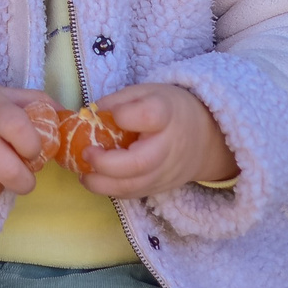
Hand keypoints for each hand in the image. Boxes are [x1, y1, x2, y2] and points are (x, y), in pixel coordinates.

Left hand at [79, 84, 238, 198]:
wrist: (203, 139)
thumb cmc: (169, 111)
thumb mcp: (148, 92)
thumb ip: (119, 100)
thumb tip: (91, 113)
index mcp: (167, 114)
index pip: (150, 116)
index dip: (125, 114)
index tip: (111, 113)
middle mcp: (168, 147)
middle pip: (139, 162)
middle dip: (106, 163)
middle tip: (86, 153)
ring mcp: (165, 172)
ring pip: (133, 186)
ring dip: (101, 183)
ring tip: (84, 173)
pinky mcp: (159, 188)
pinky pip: (132, 195)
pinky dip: (110, 190)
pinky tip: (96, 180)